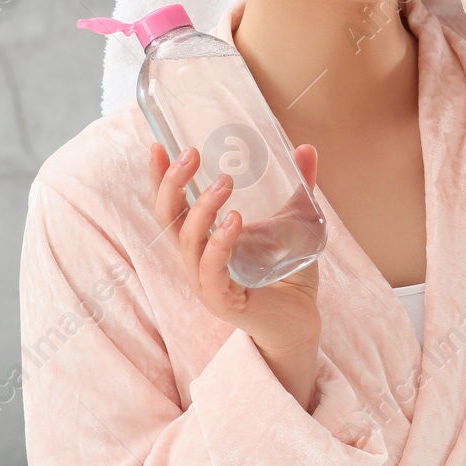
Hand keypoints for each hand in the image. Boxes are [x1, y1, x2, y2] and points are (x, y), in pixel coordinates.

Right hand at [149, 142, 322, 408]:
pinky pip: (213, 272)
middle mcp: (196, 260)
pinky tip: (234, 220)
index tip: (158, 145)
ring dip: (202, 209)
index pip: (171, 206)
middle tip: (191, 153)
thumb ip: (299, 186)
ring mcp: (207, 282)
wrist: (302, 320)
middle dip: (172, 184)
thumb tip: (307, 148)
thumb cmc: (288, 273)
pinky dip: (220, 244)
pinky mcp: (225, 301)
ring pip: (189, 243)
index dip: (159, 178)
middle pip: (168, 220)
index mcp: (202, 240)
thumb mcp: (293, 221)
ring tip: (224, 182)